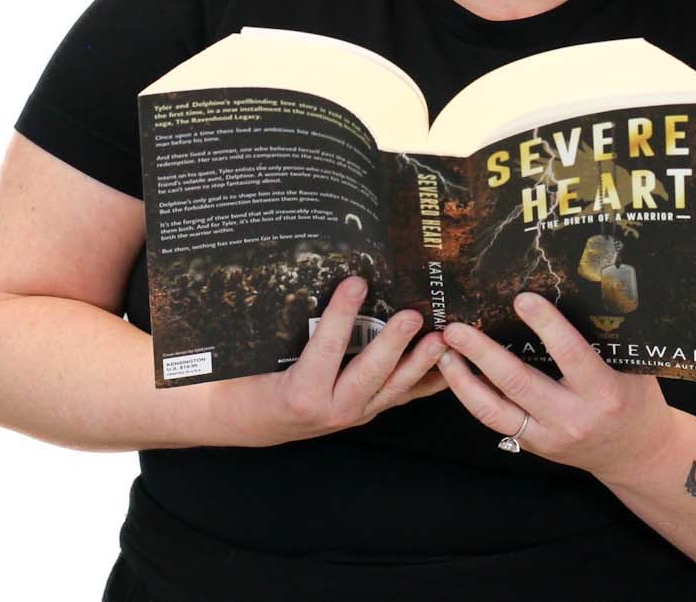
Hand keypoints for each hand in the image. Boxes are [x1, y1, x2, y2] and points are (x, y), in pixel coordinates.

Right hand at [215, 276, 448, 446]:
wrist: (251, 423)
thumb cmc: (247, 382)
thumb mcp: (254, 353)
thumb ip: (275, 323)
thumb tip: (290, 273)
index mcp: (300, 392)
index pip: (325, 349)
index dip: (341, 315)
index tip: (356, 282)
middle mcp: (331, 409)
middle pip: (368, 374)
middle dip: (393, 345)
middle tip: (413, 315)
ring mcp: (352, 414)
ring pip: (392, 389)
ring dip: (420, 364)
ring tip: (441, 338)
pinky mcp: (365, 412)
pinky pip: (399, 396)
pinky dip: (425, 381)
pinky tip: (448, 365)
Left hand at [437, 292, 673, 480]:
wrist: (636, 454)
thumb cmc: (636, 398)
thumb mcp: (630, 365)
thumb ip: (602, 337)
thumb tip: (569, 288)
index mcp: (603, 391)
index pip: (570, 354)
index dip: (546, 325)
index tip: (522, 298)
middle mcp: (572, 417)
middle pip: (518, 383)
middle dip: (482, 353)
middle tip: (457, 328)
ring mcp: (548, 436)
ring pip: (495, 410)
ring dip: (463, 378)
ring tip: (442, 350)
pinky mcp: (533, 445)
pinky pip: (495, 420)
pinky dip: (471, 396)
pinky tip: (455, 373)